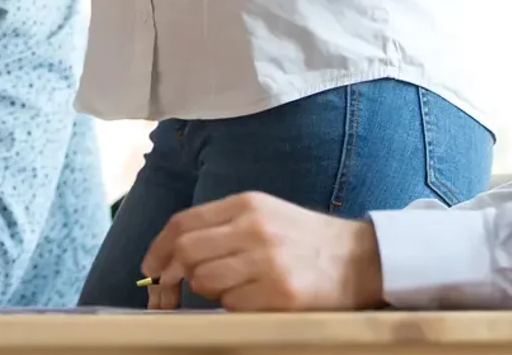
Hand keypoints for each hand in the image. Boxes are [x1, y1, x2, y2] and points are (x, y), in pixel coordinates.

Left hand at [142, 193, 383, 311]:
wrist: (361, 259)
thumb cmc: (306, 240)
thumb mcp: (265, 214)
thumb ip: (223, 226)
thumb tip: (175, 252)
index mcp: (246, 205)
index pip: (183, 223)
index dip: (158, 248)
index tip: (150, 268)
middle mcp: (253, 229)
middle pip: (187, 252)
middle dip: (171, 275)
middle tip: (171, 291)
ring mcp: (267, 262)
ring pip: (206, 281)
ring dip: (207, 292)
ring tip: (230, 290)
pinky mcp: (281, 295)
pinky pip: (233, 306)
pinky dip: (232, 308)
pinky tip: (252, 301)